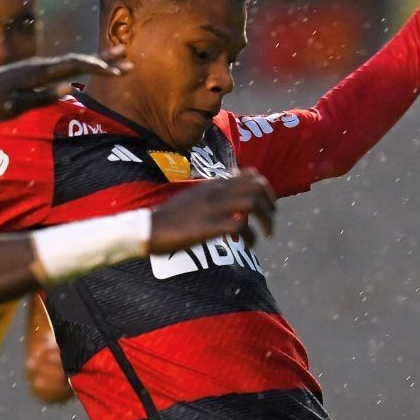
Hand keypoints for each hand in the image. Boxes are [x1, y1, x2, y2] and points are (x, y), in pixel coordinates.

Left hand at [0, 49, 127, 120]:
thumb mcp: (14, 106)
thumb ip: (42, 97)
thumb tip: (70, 88)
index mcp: (37, 71)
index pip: (75, 65)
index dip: (98, 66)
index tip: (119, 71)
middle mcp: (39, 64)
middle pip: (78, 59)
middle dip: (104, 60)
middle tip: (129, 59)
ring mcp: (36, 67)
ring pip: (71, 61)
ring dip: (95, 62)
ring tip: (117, 60)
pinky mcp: (32, 72)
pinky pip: (62, 66)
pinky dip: (80, 66)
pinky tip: (88, 68)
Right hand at [148, 172, 275, 253]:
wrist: (148, 228)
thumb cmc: (169, 218)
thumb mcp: (192, 199)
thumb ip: (211, 197)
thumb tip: (228, 204)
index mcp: (213, 184)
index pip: (249, 174)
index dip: (265, 188)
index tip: (268, 203)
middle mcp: (216, 192)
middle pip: (257, 186)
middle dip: (271, 203)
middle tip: (272, 219)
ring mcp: (213, 207)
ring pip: (253, 203)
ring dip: (266, 220)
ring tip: (267, 234)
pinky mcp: (210, 226)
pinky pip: (241, 226)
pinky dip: (250, 236)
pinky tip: (247, 245)